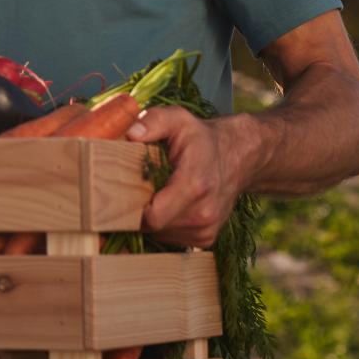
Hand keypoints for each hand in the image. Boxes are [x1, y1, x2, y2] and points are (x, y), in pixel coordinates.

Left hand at [125, 108, 263, 248]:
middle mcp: (203, 213)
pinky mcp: (205, 239)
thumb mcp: (178, 120)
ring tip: (155, 193)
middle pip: (152, 227)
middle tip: (134, 188)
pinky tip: (167, 204)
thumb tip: (131, 133)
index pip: (152, 217)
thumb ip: (154, 122)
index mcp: (194, 185)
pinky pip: (171, 239)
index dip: (130, 207)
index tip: (121, 190)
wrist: (237, 158)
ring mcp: (206, 229)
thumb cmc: (201, 138)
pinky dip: (163, 225)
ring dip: (150, 218)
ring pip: (159, 235)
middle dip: (137, 211)